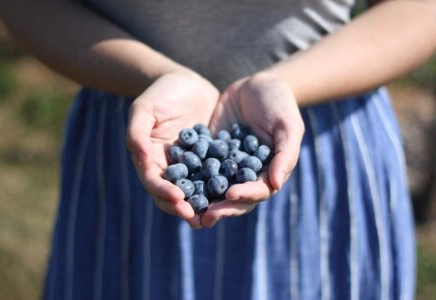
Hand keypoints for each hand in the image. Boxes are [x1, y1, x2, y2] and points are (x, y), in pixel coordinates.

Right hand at [127, 71, 218, 227]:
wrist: (186, 82)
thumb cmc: (160, 93)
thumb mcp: (144, 109)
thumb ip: (137, 134)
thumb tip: (141, 161)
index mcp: (150, 160)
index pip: (154, 183)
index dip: (164, 193)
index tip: (179, 199)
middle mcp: (170, 168)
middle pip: (174, 195)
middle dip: (186, 208)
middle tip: (200, 218)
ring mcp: (191, 166)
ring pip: (196, 191)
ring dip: (205, 205)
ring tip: (217, 216)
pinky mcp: (210, 160)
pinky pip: (216, 177)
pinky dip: (223, 187)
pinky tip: (235, 193)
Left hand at [200, 73, 304, 227]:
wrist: (256, 84)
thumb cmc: (279, 103)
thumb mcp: (288, 125)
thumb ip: (285, 154)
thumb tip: (276, 184)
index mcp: (267, 172)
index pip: (257, 191)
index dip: (245, 195)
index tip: (231, 195)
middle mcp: (246, 174)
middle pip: (234, 198)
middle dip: (221, 207)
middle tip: (205, 215)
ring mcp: (226, 165)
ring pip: (214, 188)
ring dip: (202, 200)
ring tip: (187, 207)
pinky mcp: (210, 153)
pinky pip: (199, 167)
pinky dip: (188, 175)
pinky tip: (175, 180)